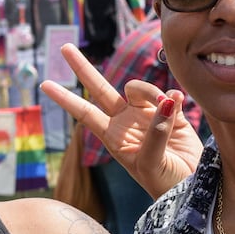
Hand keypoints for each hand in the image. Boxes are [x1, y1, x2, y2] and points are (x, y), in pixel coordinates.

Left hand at [40, 44, 203, 199]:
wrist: (190, 186)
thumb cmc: (163, 182)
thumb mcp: (150, 163)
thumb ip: (155, 133)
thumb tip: (165, 102)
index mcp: (112, 135)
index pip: (84, 112)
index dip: (65, 98)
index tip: (44, 84)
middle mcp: (125, 121)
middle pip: (100, 89)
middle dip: (82, 68)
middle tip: (64, 47)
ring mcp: (146, 114)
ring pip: (140, 88)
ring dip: (151, 92)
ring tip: (168, 108)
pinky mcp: (170, 111)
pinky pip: (168, 94)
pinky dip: (172, 97)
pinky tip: (178, 104)